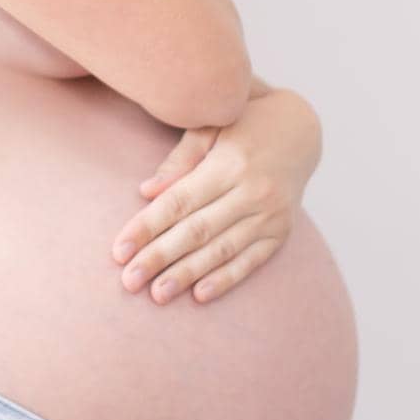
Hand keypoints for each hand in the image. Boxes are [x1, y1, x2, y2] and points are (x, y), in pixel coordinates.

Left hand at [109, 89, 322, 304]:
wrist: (300, 130)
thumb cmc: (244, 124)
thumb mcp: (212, 126)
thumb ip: (181, 158)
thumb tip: (147, 192)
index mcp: (229, 163)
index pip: (179, 202)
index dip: (147, 227)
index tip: (119, 251)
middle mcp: (252, 192)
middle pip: (197, 231)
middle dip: (159, 258)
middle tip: (129, 281)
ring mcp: (270, 215)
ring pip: (221, 251)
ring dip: (187, 275)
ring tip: (157, 295)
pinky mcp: (280, 232)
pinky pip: (251, 261)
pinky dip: (226, 280)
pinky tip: (200, 295)